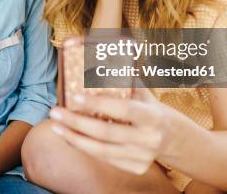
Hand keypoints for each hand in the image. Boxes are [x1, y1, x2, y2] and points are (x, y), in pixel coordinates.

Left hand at [49, 87, 177, 174]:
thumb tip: (92, 58)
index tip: (74, 97)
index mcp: (152, 115)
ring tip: (56, 126)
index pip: (123, 109)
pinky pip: (104, 158)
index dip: (98, 104)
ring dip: (74, 138)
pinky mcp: (135, 167)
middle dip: (76, 123)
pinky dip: (84, 147)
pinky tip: (69, 137)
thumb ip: (120, 78)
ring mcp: (142, 156)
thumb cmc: (147, 106)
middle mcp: (148, 138)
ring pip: (101, 150)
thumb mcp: (141, 91)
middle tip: (54, 112)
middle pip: (106, 133)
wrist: (171, 136)